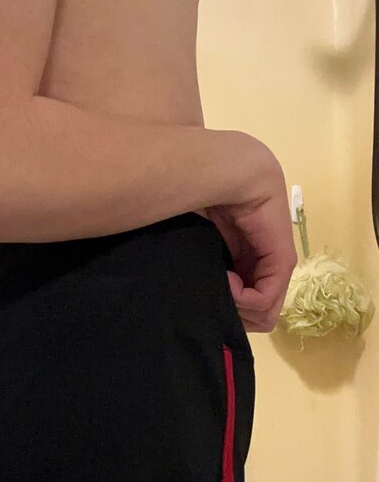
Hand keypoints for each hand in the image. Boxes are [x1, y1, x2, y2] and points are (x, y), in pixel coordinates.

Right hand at [205, 140, 297, 332]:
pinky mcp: (282, 256)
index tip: (204, 301)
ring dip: (237, 309)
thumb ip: (208, 264)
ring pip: (267, 309)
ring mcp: (279, 257)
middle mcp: (267, 257)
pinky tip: (225, 282)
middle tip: (212, 306)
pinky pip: (267, 295)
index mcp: (249, 251)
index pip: (248, 297)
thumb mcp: (200, 239)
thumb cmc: (199, 192)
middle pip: (260, 310)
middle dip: (234, 315)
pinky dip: (244, 299)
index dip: (227, 309)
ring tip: (217, 290)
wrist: (219, 166)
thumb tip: (208, 293)